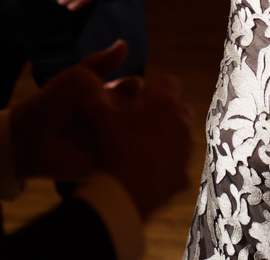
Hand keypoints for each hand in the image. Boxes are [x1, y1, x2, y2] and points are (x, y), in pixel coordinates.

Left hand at [9, 41, 193, 218]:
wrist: (31, 137)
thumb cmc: (52, 102)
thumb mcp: (78, 77)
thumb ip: (102, 62)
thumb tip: (124, 43)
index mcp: (109, 94)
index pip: (135, 86)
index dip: (140, 86)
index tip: (138, 88)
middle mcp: (115, 116)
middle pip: (143, 108)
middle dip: (149, 107)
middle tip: (148, 109)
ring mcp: (114, 138)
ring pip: (141, 132)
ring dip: (145, 129)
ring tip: (141, 126)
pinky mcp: (112, 160)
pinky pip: (130, 154)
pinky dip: (136, 149)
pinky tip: (138, 144)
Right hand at [94, 71, 192, 218]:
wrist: (124, 194)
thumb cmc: (113, 147)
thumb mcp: (98, 112)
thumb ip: (93, 89)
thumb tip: (83, 76)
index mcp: (166, 103)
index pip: (168, 82)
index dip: (152, 88)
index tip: (137, 99)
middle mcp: (183, 124)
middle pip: (178, 109)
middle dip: (163, 112)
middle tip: (138, 122)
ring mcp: (186, 152)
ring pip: (181, 137)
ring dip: (167, 138)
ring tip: (141, 147)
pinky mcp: (184, 176)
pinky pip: (178, 165)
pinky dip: (167, 166)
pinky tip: (147, 171)